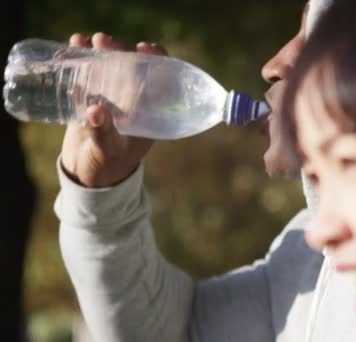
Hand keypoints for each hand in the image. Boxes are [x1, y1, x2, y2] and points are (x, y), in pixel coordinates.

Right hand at [60, 32, 166, 187]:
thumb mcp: (107, 151)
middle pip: (131, 66)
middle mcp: (133, 100)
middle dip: (119, 49)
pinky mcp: (90, 97)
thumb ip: (102, 132)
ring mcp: (111, 97)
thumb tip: (95, 111)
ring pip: (109, 66)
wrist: (89, 176)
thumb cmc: (108, 166)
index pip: (159, 79)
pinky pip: (88, 73)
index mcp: (148, 111)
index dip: (156, 59)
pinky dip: (80, 59)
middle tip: (103, 41)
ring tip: (83, 40)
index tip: (145, 47)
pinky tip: (71, 46)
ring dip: (99, 50)